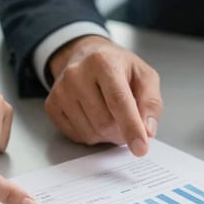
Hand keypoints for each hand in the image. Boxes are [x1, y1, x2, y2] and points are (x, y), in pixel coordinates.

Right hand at [46, 35, 161, 156]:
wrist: (85, 55)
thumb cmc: (118, 67)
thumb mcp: (144, 76)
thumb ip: (151, 102)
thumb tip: (147, 131)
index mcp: (103, 62)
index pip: (119, 101)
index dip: (131, 127)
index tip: (140, 148)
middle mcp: (77, 74)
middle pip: (105, 122)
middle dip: (121, 132)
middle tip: (128, 125)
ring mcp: (61, 90)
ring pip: (91, 133)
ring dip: (107, 135)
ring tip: (111, 116)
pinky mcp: (52, 105)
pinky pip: (77, 136)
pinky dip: (92, 135)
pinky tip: (95, 117)